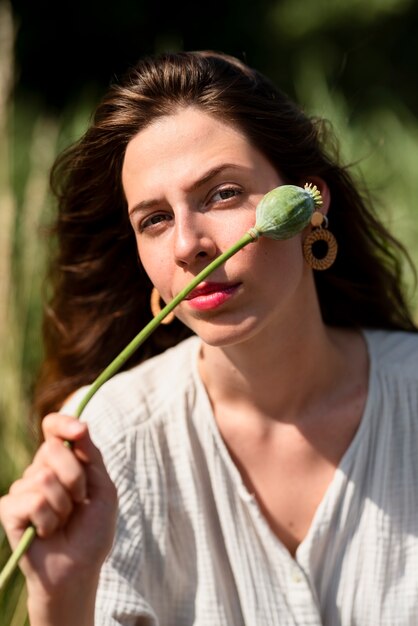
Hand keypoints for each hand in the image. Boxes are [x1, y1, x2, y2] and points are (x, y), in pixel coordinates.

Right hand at [0, 413, 117, 599]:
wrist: (79, 568)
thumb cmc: (93, 530)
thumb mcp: (102, 488)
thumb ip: (91, 455)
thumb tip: (80, 424)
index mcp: (62, 461)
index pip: (53, 427)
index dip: (63, 423)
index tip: (79, 430)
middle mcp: (38, 470)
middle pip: (52, 449)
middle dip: (75, 477)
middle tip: (79, 502)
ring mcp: (21, 490)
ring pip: (44, 477)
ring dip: (64, 504)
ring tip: (63, 520)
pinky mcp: (8, 510)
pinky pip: (32, 501)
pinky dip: (49, 519)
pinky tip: (47, 531)